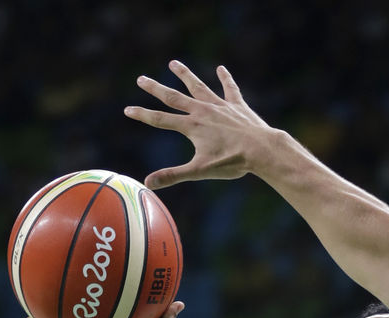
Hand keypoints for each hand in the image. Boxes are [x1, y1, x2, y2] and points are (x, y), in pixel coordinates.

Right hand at [126, 61, 274, 191]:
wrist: (261, 149)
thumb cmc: (232, 162)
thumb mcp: (200, 171)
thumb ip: (173, 175)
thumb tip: (148, 183)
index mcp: (192, 126)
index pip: (161, 120)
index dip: (143, 115)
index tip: (127, 109)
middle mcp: (202, 111)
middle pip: (174, 97)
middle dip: (156, 88)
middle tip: (141, 78)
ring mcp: (219, 105)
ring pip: (198, 86)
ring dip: (184, 74)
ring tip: (173, 63)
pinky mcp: (236, 105)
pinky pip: (229, 88)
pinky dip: (225, 78)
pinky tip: (221, 68)